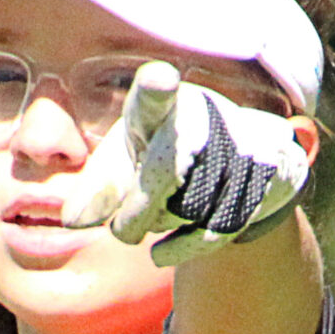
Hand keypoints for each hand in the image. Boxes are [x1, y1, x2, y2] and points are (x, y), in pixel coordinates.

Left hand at [64, 64, 312, 266]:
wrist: (242, 155)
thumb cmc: (164, 153)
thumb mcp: (126, 161)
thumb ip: (98, 187)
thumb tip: (73, 221)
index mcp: (163, 106)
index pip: (154, 98)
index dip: (157, 89)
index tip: (160, 79)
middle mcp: (204, 119)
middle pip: (164, 175)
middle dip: (137, 214)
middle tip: (120, 232)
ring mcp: (238, 149)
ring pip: (187, 207)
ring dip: (159, 226)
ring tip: (152, 220)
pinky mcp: (260, 181)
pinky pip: (213, 229)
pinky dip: (180, 248)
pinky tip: (159, 254)